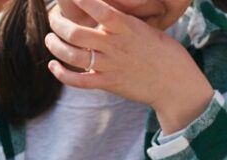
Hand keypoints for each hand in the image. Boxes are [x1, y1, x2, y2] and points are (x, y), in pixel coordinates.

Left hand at [44, 0, 215, 131]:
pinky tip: (53, 66)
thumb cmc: (166, 54)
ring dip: (54, 46)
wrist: (177, 85)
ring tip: (50, 39)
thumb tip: (105, 12)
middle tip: (53, 18)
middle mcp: (115, 45)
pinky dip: (61, 74)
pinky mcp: (108, 84)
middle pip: (75, 32)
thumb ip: (124, 22)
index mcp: (126, 27)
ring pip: (71, 55)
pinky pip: (78, 80)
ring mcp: (110, 65)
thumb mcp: (148, 29)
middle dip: (57, 23)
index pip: (97, 7)